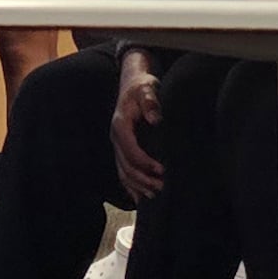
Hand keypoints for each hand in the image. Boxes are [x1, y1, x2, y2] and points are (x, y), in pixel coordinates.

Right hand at [109, 53, 165, 200]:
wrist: (132, 82)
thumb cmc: (141, 86)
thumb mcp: (147, 89)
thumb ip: (151, 102)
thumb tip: (155, 119)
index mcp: (120, 124)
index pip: (130, 150)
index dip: (145, 162)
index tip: (161, 170)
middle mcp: (116, 137)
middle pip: (125, 165)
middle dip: (142, 179)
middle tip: (161, 186)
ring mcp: (117, 144)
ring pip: (123, 171)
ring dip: (137, 185)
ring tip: (154, 194)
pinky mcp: (122, 147)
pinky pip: (122, 170)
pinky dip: (130, 185)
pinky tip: (139, 196)